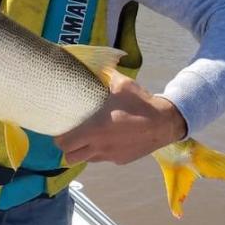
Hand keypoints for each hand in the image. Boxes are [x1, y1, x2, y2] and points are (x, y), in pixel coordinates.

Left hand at [54, 74, 187, 165]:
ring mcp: (110, 155)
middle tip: (72, 135)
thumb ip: (107, 75)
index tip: (62, 129)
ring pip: (87, 160)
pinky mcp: (121, 160)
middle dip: (68, 148)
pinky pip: (104, 159)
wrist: (164, 123)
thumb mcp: (122, 85)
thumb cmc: (141, 104)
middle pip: (70, 157)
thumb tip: (99, 64)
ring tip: (88, 138)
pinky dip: (101, 152)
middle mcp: (99, 146)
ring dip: (83, 151)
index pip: (64, 143)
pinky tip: (109, 139)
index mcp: (95, 129)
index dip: (60, 138)